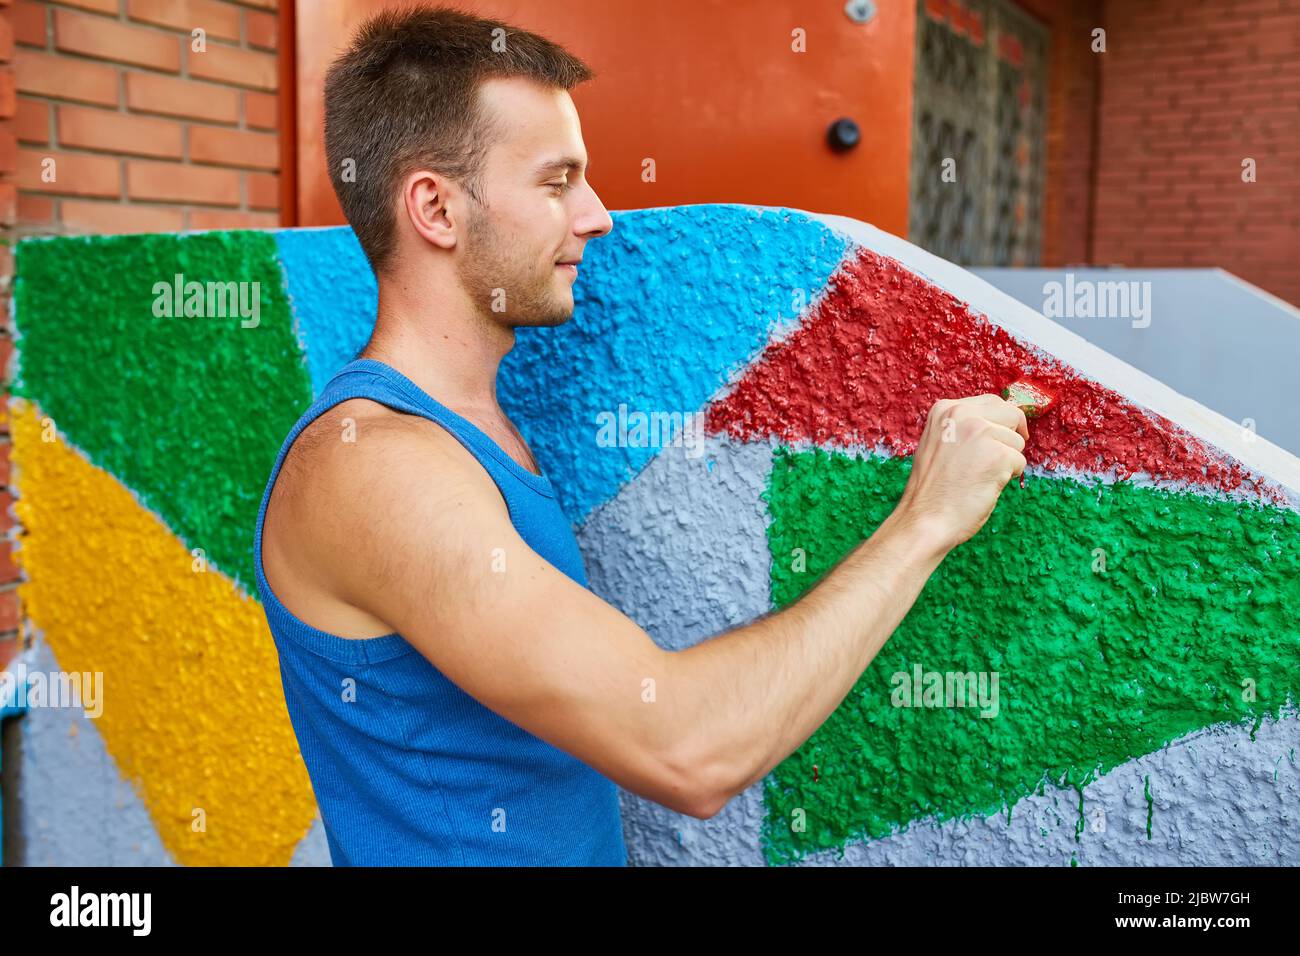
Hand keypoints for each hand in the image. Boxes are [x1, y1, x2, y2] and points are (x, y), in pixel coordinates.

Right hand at [892, 394, 1028, 552]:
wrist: (924, 519)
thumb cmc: (932, 489)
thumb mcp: (940, 443)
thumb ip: (964, 428)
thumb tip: (1003, 422)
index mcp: (945, 409)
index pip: (992, 403)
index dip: (1002, 423)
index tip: (1000, 440)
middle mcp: (962, 414)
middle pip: (1012, 416)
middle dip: (1009, 439)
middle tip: (993, 462)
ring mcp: (980, 433)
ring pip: (1017, 442)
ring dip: (1006, 462)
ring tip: (978, 477)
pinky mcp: (997, 455)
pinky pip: (1020, 463)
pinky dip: (1008, 478)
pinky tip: (984, 486)